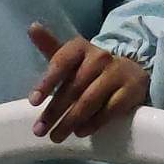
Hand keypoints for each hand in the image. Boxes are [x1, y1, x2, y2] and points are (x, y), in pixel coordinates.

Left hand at [27, 24, 149, 142]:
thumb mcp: (71, 56)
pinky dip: (93, 123)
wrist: (131, 72)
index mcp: (81, 47)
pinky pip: (109, 110)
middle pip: (73, 87)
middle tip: (40, 130)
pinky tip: (80, 132)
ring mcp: (117, 73)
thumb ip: (50, 46)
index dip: (46, 82)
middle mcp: (100, 57)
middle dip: (54, 111)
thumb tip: (32, 27)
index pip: (61, 62)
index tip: (33, 102)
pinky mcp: (131, 90)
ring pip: (89, 100)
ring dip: (71, 121)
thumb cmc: (91, 67)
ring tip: (57, 136)